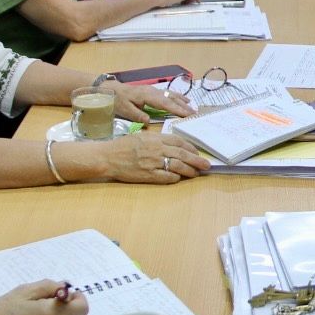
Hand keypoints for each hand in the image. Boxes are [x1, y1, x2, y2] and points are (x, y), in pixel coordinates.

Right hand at [0, 280, 89, 314]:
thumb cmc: (3, 311)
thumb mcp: (24, 291)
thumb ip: (49, 287)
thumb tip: (64, 287)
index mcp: (54, 313)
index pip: (83, 307)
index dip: (78, 298)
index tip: (66, 294)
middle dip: (72, 309)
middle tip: (55, 302)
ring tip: (43, 313)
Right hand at [91, 132, 210, 182]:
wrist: (108, 157)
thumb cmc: (123, 145)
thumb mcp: (142, 136)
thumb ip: (158, 139)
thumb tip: (174, 144)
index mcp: (155, 138)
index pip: (179, 141)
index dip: (191, 147)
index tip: (197, 151)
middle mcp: (157, 149)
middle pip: (182, 154)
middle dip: (197, 160)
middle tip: (206, 165)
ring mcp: (153, 163)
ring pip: (178, 166)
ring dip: (189, 170)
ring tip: (197, 173)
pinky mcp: (148, 175)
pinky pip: (167, 177)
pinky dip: (175, 177)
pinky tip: (179, 178)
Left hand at [111, 82, 192, 122]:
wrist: (110, 90)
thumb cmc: (116, 101)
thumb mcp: (124, 110)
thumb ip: (137, 115)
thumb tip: (148, 121)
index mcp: (147, 96)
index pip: (165, 103)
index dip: (177, 109)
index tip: (188, 115)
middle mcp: (153, 91)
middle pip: (171, 99)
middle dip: (184, 106)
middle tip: (195, 114)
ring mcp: (153, 90)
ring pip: (171, 95)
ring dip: (183, 101)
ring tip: (193, 108)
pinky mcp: (152, 91)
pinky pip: (168, 93)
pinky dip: (178, 97)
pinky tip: (184, 99)